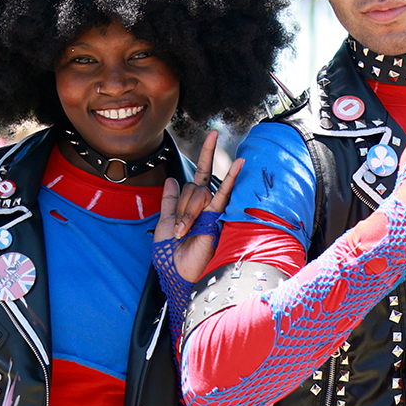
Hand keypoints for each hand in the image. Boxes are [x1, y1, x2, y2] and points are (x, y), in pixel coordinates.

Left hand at [154, 130, 242, 283]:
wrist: (177, 272)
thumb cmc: (170, 253)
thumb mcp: (165, 223)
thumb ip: (170, 201)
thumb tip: (172, 179)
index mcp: (192, 205)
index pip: (197, 177)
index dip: (206, 154)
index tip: (213, 134)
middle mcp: (205, 205)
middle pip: (194, 187)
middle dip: (183, 207)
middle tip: (180, 231)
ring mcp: (212, 210)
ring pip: (200, 192)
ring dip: (188, 213)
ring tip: (185, 234)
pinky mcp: (218, 217)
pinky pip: (223, 195)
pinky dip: (231, 179)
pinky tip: (240, 163)